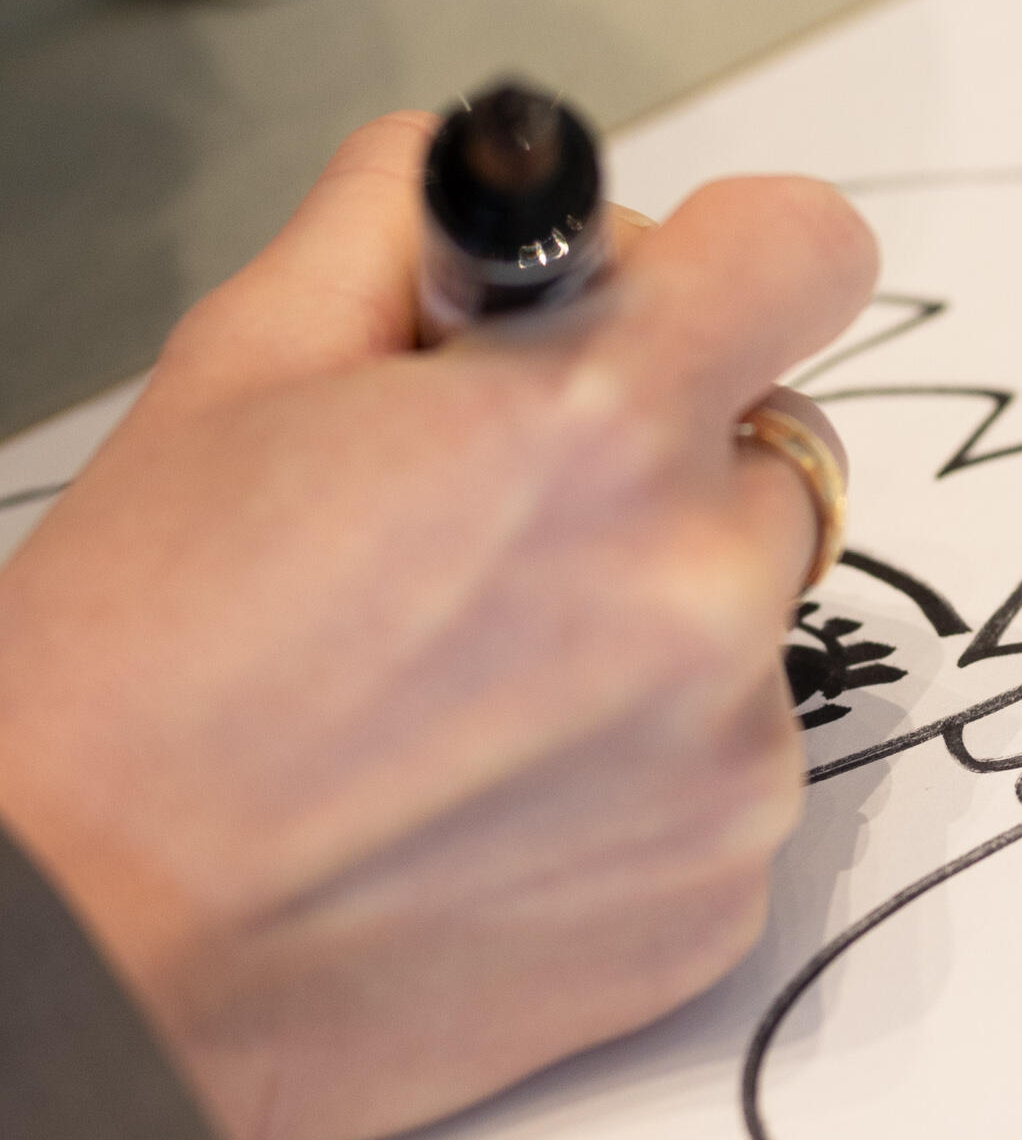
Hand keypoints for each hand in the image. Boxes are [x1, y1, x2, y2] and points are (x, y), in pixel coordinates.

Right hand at [0, 114, 875, 1139]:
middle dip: (658, 466)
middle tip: (483, 535)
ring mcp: (732, 763)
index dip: (726, 264)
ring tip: (457, 694)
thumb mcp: (238, 361)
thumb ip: (407, 226)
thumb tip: (507, 193)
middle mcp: (702, 591)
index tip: (669, 305)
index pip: (804, 252)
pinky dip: (635, 779)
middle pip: (774, 453)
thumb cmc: (135, 673)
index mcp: (599, 425)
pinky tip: (478, 803)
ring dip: (648, 630)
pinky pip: (722, 781)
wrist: (100, 946)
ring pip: (748, 629)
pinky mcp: (723, 899)